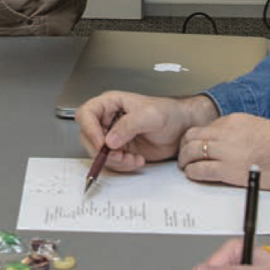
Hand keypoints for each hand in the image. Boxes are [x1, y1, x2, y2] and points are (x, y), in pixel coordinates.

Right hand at [76, 90, 218, 171]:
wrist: (183, 128)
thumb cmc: (169, 114)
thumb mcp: (150, 116)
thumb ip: (128, 125)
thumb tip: (109, 140)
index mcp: (110, 104)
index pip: (87, 114)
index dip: (89, 129)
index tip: (101, 143)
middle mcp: (108, 119)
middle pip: (88, 136)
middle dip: (102, 150)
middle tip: (118, 155)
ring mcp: (113, 136)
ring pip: (98, 152)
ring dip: (114, 160)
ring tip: (132, 159)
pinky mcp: (120, 150)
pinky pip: (111, 161)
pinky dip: (122, 165)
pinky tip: (136, 160)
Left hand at [180, 113, 269, 189]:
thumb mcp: (258, 126)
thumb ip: (239, 131)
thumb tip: (228, 141)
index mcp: (233, 120)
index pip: (206, 127)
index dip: (198, 137)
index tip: (196, 144)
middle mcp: (225, 133)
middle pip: (193, 136)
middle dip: (185, 146)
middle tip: (184, 155)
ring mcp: (225, 151)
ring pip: (192, 152)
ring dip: (185, 160)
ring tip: (185, 166)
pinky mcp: (228, 170)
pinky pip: (201, 170)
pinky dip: (193, 172)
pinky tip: (192, 175)